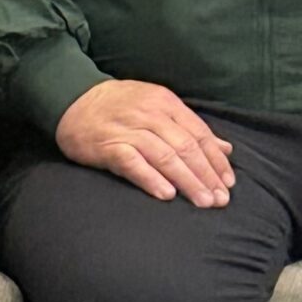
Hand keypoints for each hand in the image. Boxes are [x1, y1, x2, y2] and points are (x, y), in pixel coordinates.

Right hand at [55, 79, 235, 207]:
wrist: (72, 98)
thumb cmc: (120, 106)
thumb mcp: (157, 106)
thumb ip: (190, 127)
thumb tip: (226, 148)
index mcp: (164, 102)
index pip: (198, 133)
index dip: (216, 160)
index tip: (228, 183)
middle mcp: (148, 113)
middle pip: (185, 146)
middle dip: (206, 175)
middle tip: (220, 200)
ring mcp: (127, 129)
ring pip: (164, 156)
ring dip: (187, 181)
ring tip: (203, 202)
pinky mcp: (107, 145)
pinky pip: (133, 162)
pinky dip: (151, 178)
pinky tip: (167, 195)